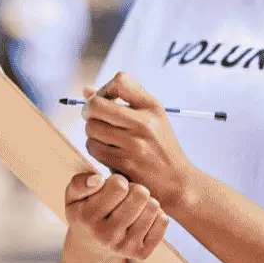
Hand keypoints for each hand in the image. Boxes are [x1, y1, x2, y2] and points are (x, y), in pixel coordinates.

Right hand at [64, 172, 169, 259]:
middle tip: (125, 196)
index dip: (118, 180)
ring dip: (145, 201)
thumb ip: (80, 182)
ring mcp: (125, 247)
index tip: (112, 187)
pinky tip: (142, 217)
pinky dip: (156, 214)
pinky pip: (162, 221)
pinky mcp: (141, 253)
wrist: (91, 246)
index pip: (119, 185)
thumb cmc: (85, 211)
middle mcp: (106, 236)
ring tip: (133, 206)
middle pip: (140, 194)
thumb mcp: (73, 196)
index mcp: (87, 218)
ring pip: (153, 207)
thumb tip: (98, 180)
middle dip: (134, 189)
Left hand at [81, 72, 197, 213]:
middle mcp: (145, 123)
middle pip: (96, 105)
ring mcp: (135, 144)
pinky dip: (95, 148)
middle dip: (89, 111)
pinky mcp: (125, 163)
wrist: (177, 182)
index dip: (105, 88)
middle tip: (94, 117)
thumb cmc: (160, 147)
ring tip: (104, 136)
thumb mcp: (152, 118)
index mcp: (152, 107)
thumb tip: (85, 90)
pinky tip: (106, 150)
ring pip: (91, 127)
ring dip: (92, 132)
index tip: (107, 100)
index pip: (120, 80)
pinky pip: (93, 148)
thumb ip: (122, 100)